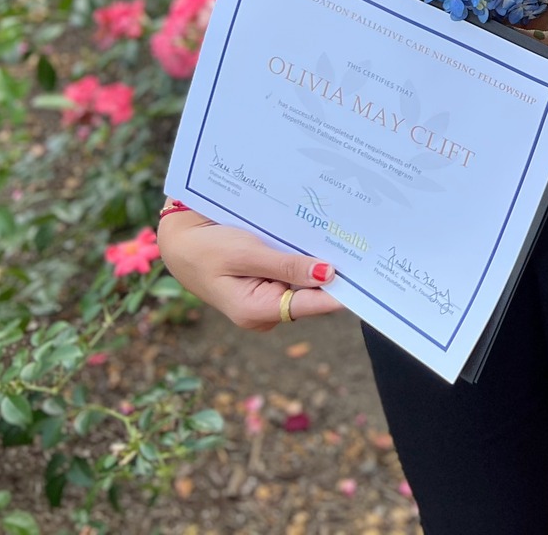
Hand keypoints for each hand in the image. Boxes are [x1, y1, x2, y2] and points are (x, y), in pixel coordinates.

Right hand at [158, 211, 344, 331]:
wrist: (177, 241)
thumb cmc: (205, 248)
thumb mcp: (245, 253)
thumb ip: (286, 265)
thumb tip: (328, 274)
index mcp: (257, 311)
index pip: (312, 305)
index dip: (342, 291)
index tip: (369, 277)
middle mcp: (265, 312)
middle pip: (312, 294)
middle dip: (333, 272)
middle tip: (361, 244)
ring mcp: (265, 299)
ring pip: (305, 282)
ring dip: (318, 260)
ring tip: (343, 236)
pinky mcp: (265, 284)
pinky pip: (293, 272)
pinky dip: (304, 257)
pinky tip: (317, 237)